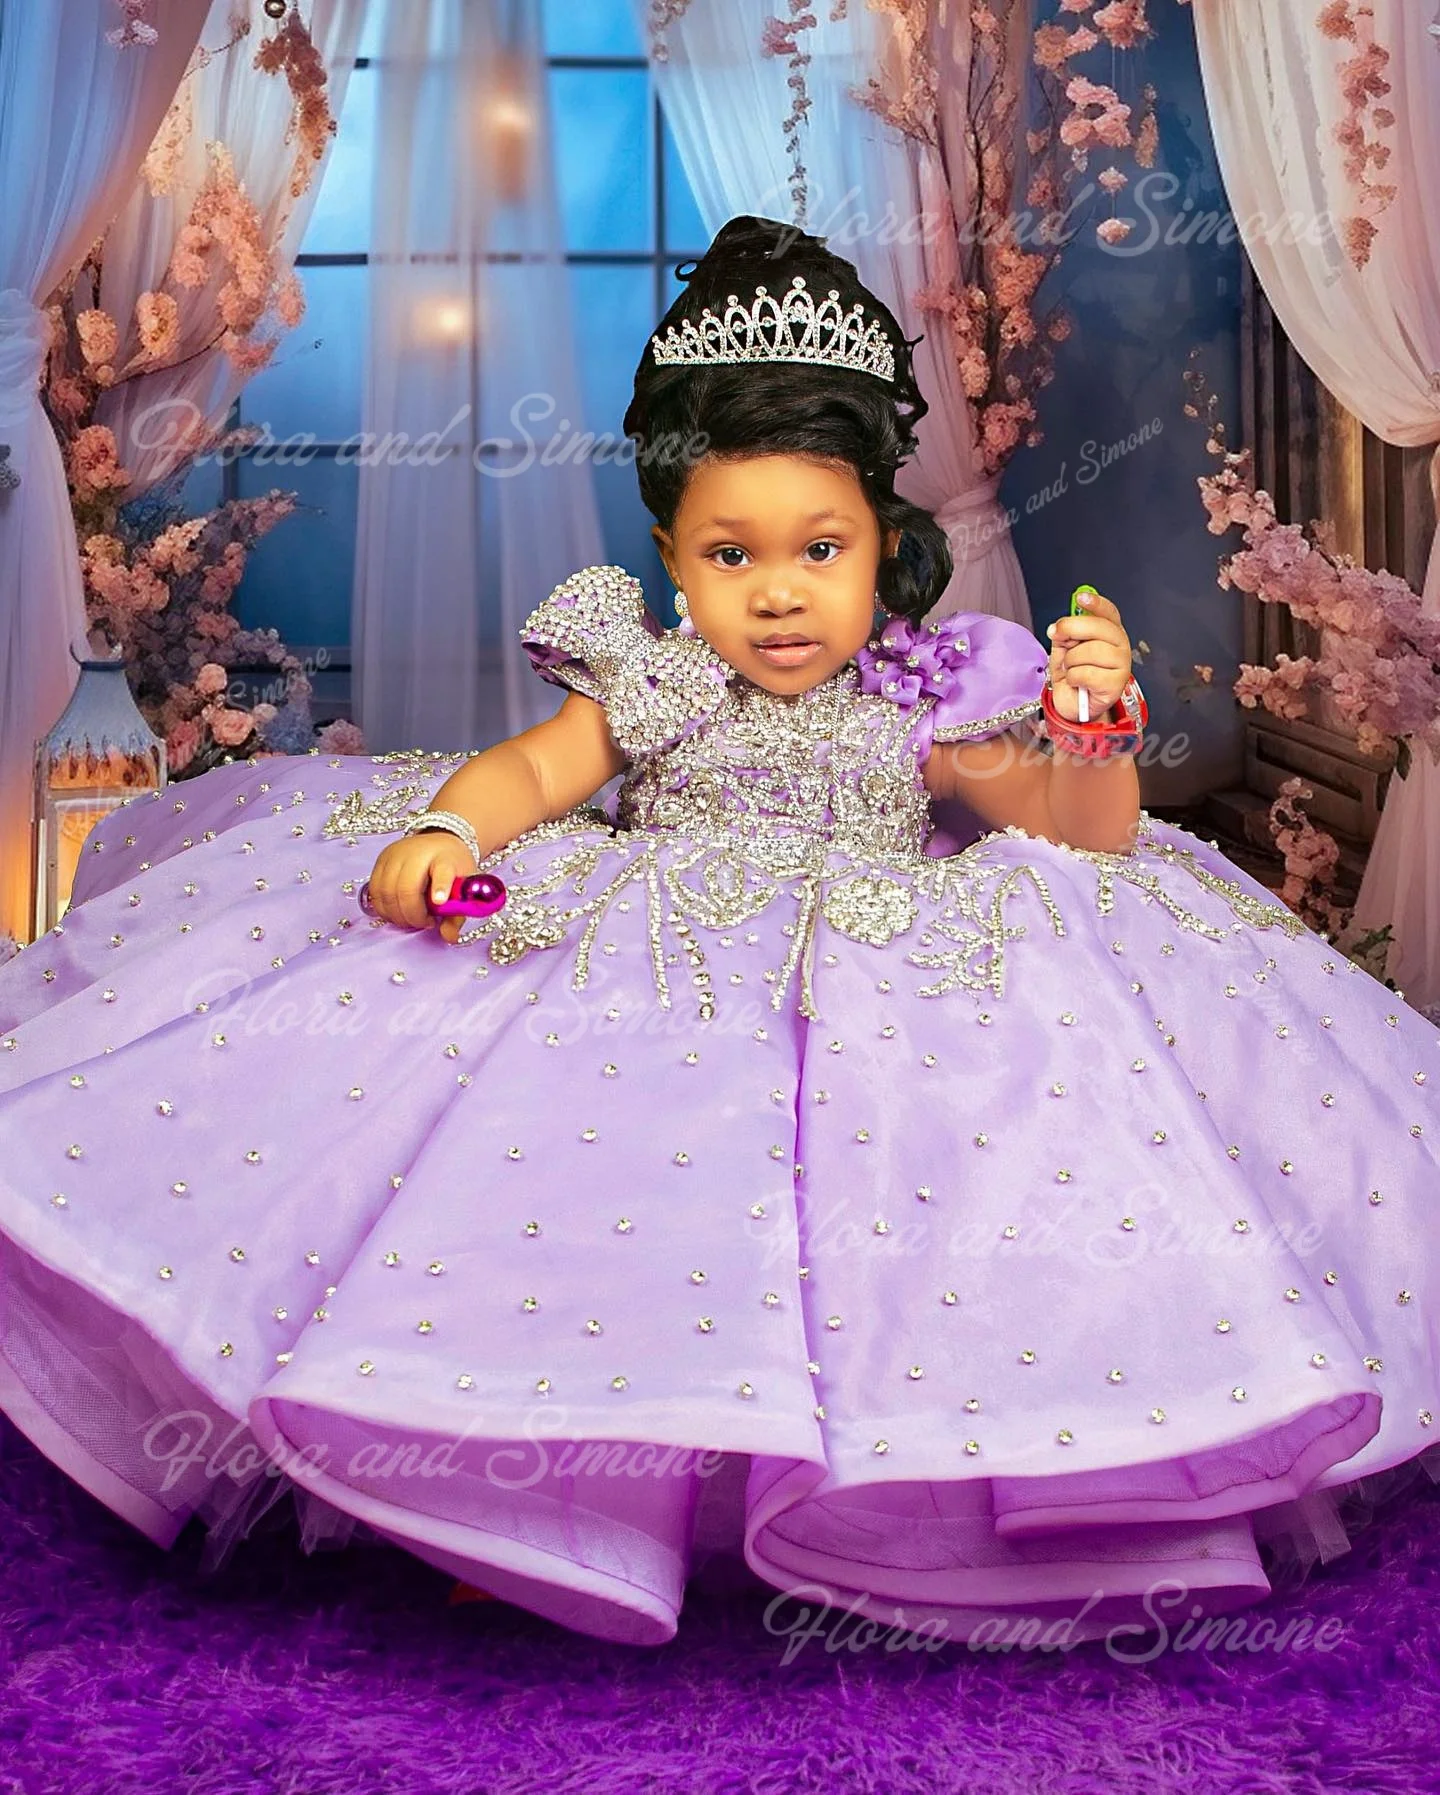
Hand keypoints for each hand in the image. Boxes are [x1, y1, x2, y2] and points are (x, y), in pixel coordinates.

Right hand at [365, 833, 477, 943]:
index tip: (439, 901)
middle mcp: (417, 853)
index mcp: (445, 858)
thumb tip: (449, 937)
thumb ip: (457, 914)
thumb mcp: (462, 887)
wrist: (439, 841)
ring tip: (412, 919)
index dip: (441, 887)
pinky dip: (384, 909)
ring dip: (397, 915)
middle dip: (413, 916)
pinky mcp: (380, 861)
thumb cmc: (452, 867)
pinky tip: (397, 912)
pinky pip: (375, 892)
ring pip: (386, 893)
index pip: (443, 871)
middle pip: (406, 889)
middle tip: (425, 923)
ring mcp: (395, 856)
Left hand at [1044, 589, 1132, 723]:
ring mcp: (1122, 665)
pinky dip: (1074, 678)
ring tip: (1071, 669)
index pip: (1108, 612)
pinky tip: (1077, 682)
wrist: (1074, 705)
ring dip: (1071, 661)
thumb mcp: (1064, 649)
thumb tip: (1058, 627)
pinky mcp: (1116, 684)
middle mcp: (1120, 645)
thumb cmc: (1073, 675)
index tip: (1081, 598)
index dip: (1096, 603)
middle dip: (1071, 631)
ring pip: (1089, 651)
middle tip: (1060, 641)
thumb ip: (1064, 634)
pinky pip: (1087, 673)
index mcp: (1110, 632)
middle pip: (1098, 627)